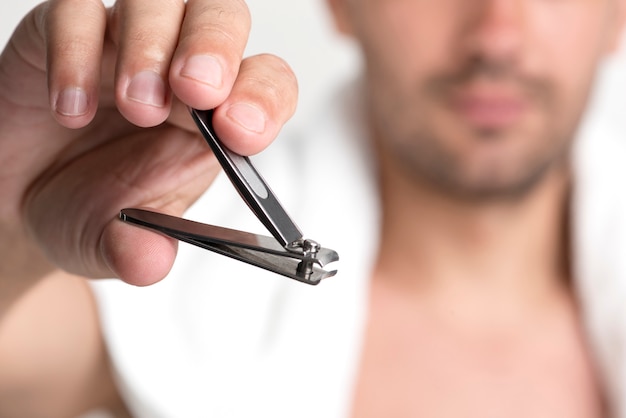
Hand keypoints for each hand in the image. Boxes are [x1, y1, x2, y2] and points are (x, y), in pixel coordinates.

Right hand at [0, 0, 297, 284]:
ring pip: (159, 0)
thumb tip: (148, 260)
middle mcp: (178, 73)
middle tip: (194, 93)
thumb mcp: (114, 242)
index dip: (264, 98)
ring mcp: (124, 45)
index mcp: (215, 120)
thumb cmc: (87, 207)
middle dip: (215, 48)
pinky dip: (75, 52)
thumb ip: (136, 252)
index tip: (241, 133)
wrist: (19, 197)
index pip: (266, 83)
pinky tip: (69, 108)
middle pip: (223, 16)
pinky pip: (77, 10)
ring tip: (133, 106)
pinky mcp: (64, 32)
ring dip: (152, 47)